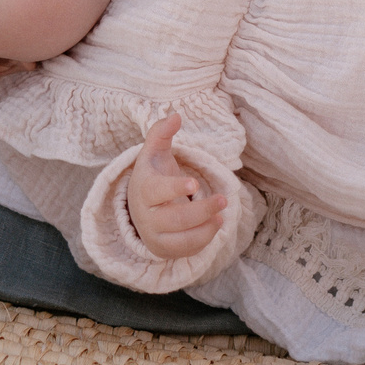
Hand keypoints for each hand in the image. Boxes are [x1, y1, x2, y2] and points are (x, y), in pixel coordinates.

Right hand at [126, 113, 227, 258]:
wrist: (140, 210)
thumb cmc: (152, 177)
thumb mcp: (153, 154)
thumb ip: (161, 133)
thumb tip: (176, 115)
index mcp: (144, 189)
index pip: (156, 191)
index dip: (174, 188)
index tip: (194, 183)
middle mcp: (146, 216)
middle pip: (175, 218)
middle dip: (202, 210)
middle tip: (224, 199)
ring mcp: (155, 235)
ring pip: (182, 238)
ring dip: (206, 227)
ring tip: (222, 215)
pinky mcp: (166, 249)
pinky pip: (187, 249)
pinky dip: (205, 238)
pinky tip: (217, 224)